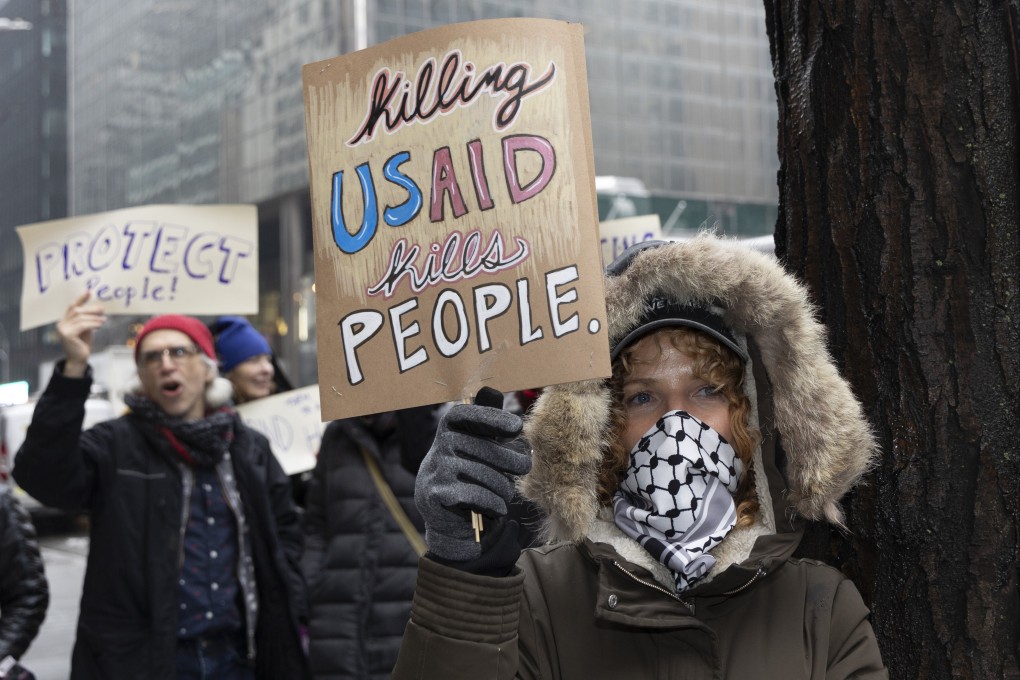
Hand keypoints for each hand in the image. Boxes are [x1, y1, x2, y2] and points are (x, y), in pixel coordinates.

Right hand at [55, 290, 105, 377]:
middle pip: (77, 311)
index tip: (89, 291)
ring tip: (104, 320)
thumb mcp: (86, 329)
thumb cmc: (83, 344)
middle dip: (91, 309)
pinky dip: (93, 323)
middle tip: (102, 310)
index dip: (80, 298)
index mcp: (65, 321)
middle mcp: (61, 324)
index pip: (72, 306)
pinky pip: (82, 325)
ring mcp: (63, 329)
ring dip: (94, 318)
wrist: (79, 359)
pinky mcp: (67, 335)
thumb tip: (99, 308)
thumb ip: (87, 319)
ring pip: (81, 318)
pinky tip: (100, 324)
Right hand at [416, 387, 531, 562]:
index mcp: (449, 430)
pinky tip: (496, 508)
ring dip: (503, 488)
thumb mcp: (478, 447)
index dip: (491, 417)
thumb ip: (485, 421)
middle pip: (484, 448)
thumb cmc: (471, 477)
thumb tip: (491, 390)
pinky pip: (476, 496)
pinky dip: (493, 504)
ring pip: (484, 475)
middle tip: (525, 467)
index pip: (465, 414)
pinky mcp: (434, 495)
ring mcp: (434, 471)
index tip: (517, 427)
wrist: (449, 522)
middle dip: (511, 460)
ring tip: (505, 492)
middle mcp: (438, 447)